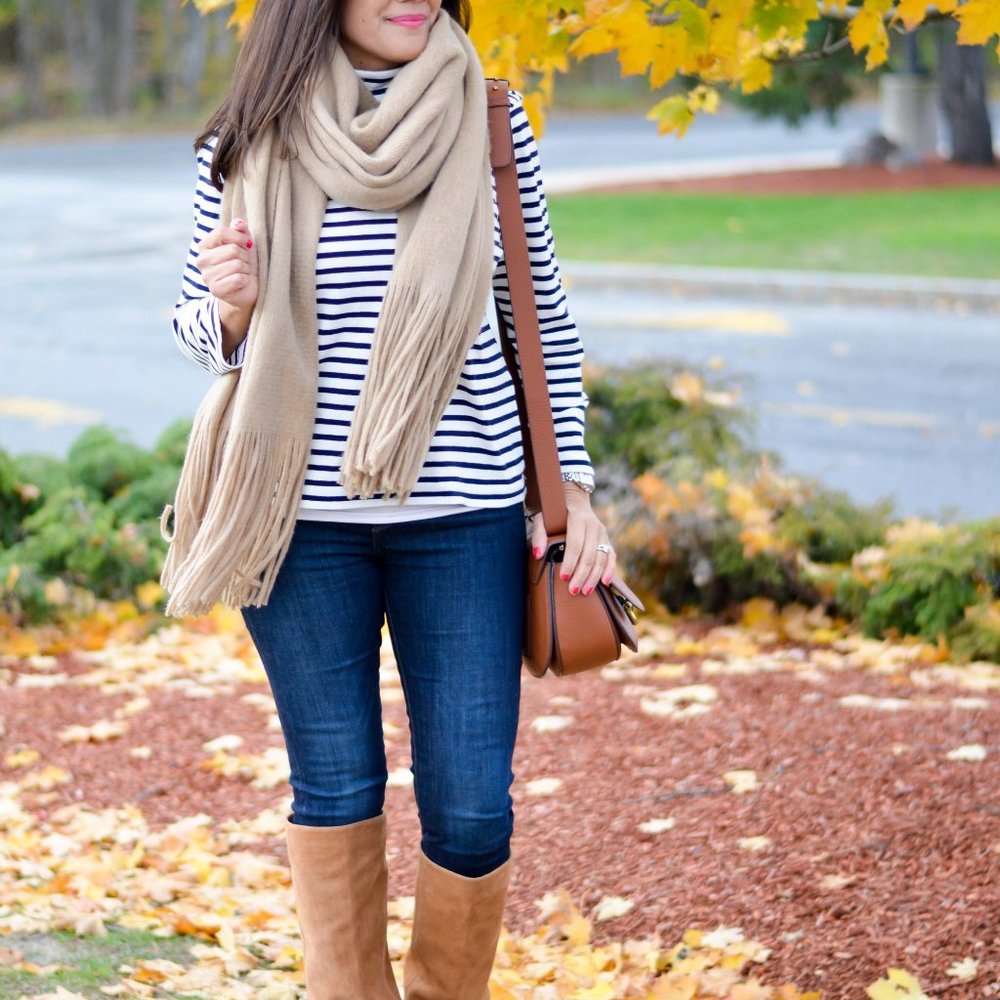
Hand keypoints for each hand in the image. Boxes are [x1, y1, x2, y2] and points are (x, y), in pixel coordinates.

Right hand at [195, 218, 258, 349]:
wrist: (247, 289)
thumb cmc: (244, 263)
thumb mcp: (244, 244)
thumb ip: (240, 230)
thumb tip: (239, 223)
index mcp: (204, 246)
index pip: (221, 232)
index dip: (239, 237)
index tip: (247, 244)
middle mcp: (201, 260)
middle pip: (231, 250)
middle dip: (245, 256)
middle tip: (245, 263)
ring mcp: (207, 276)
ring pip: (236, 264)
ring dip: (246, 269)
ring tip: (243, 272)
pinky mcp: (216, 290)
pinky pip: (238, 278)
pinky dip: (245, 280)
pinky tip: (241, 283)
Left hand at [528, 482, 616, 596]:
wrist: (574, 499)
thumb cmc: (555, 512)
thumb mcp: (543, 518)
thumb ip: (540, 535)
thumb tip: (538, 555)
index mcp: (578, 519)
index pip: (575, 544)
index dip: (570, 562)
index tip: (563, 577)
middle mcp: (593, 526)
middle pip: (589, 554)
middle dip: (581, 574)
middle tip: (573, 590)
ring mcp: (602, 533)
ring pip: (601, 558)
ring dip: (594, 577)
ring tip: (585, 591)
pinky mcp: (607, 539)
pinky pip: (611, 556)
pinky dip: (609, 569)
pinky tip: (605, 582)